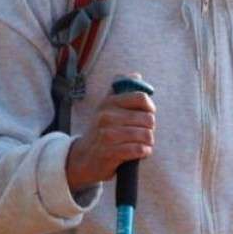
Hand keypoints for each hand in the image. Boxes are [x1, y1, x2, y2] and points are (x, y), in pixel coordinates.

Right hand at [65, 74, 154, 190]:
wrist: (82, 158)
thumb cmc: (100, 131)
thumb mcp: (105, 108)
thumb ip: (120, 90)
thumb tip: (136, 75)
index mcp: (108, 103)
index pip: (141, 98)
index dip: (150, 107)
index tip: (148, 114)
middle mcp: (106, 116)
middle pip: (147, 118)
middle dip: (150, 128)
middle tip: (143, 133)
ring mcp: (107, 134)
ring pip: (145, 135)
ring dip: (148, 142)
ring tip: (142, 144)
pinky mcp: (110, 152)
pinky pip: (138, 149)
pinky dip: (144, 152)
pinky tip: (140, 152)